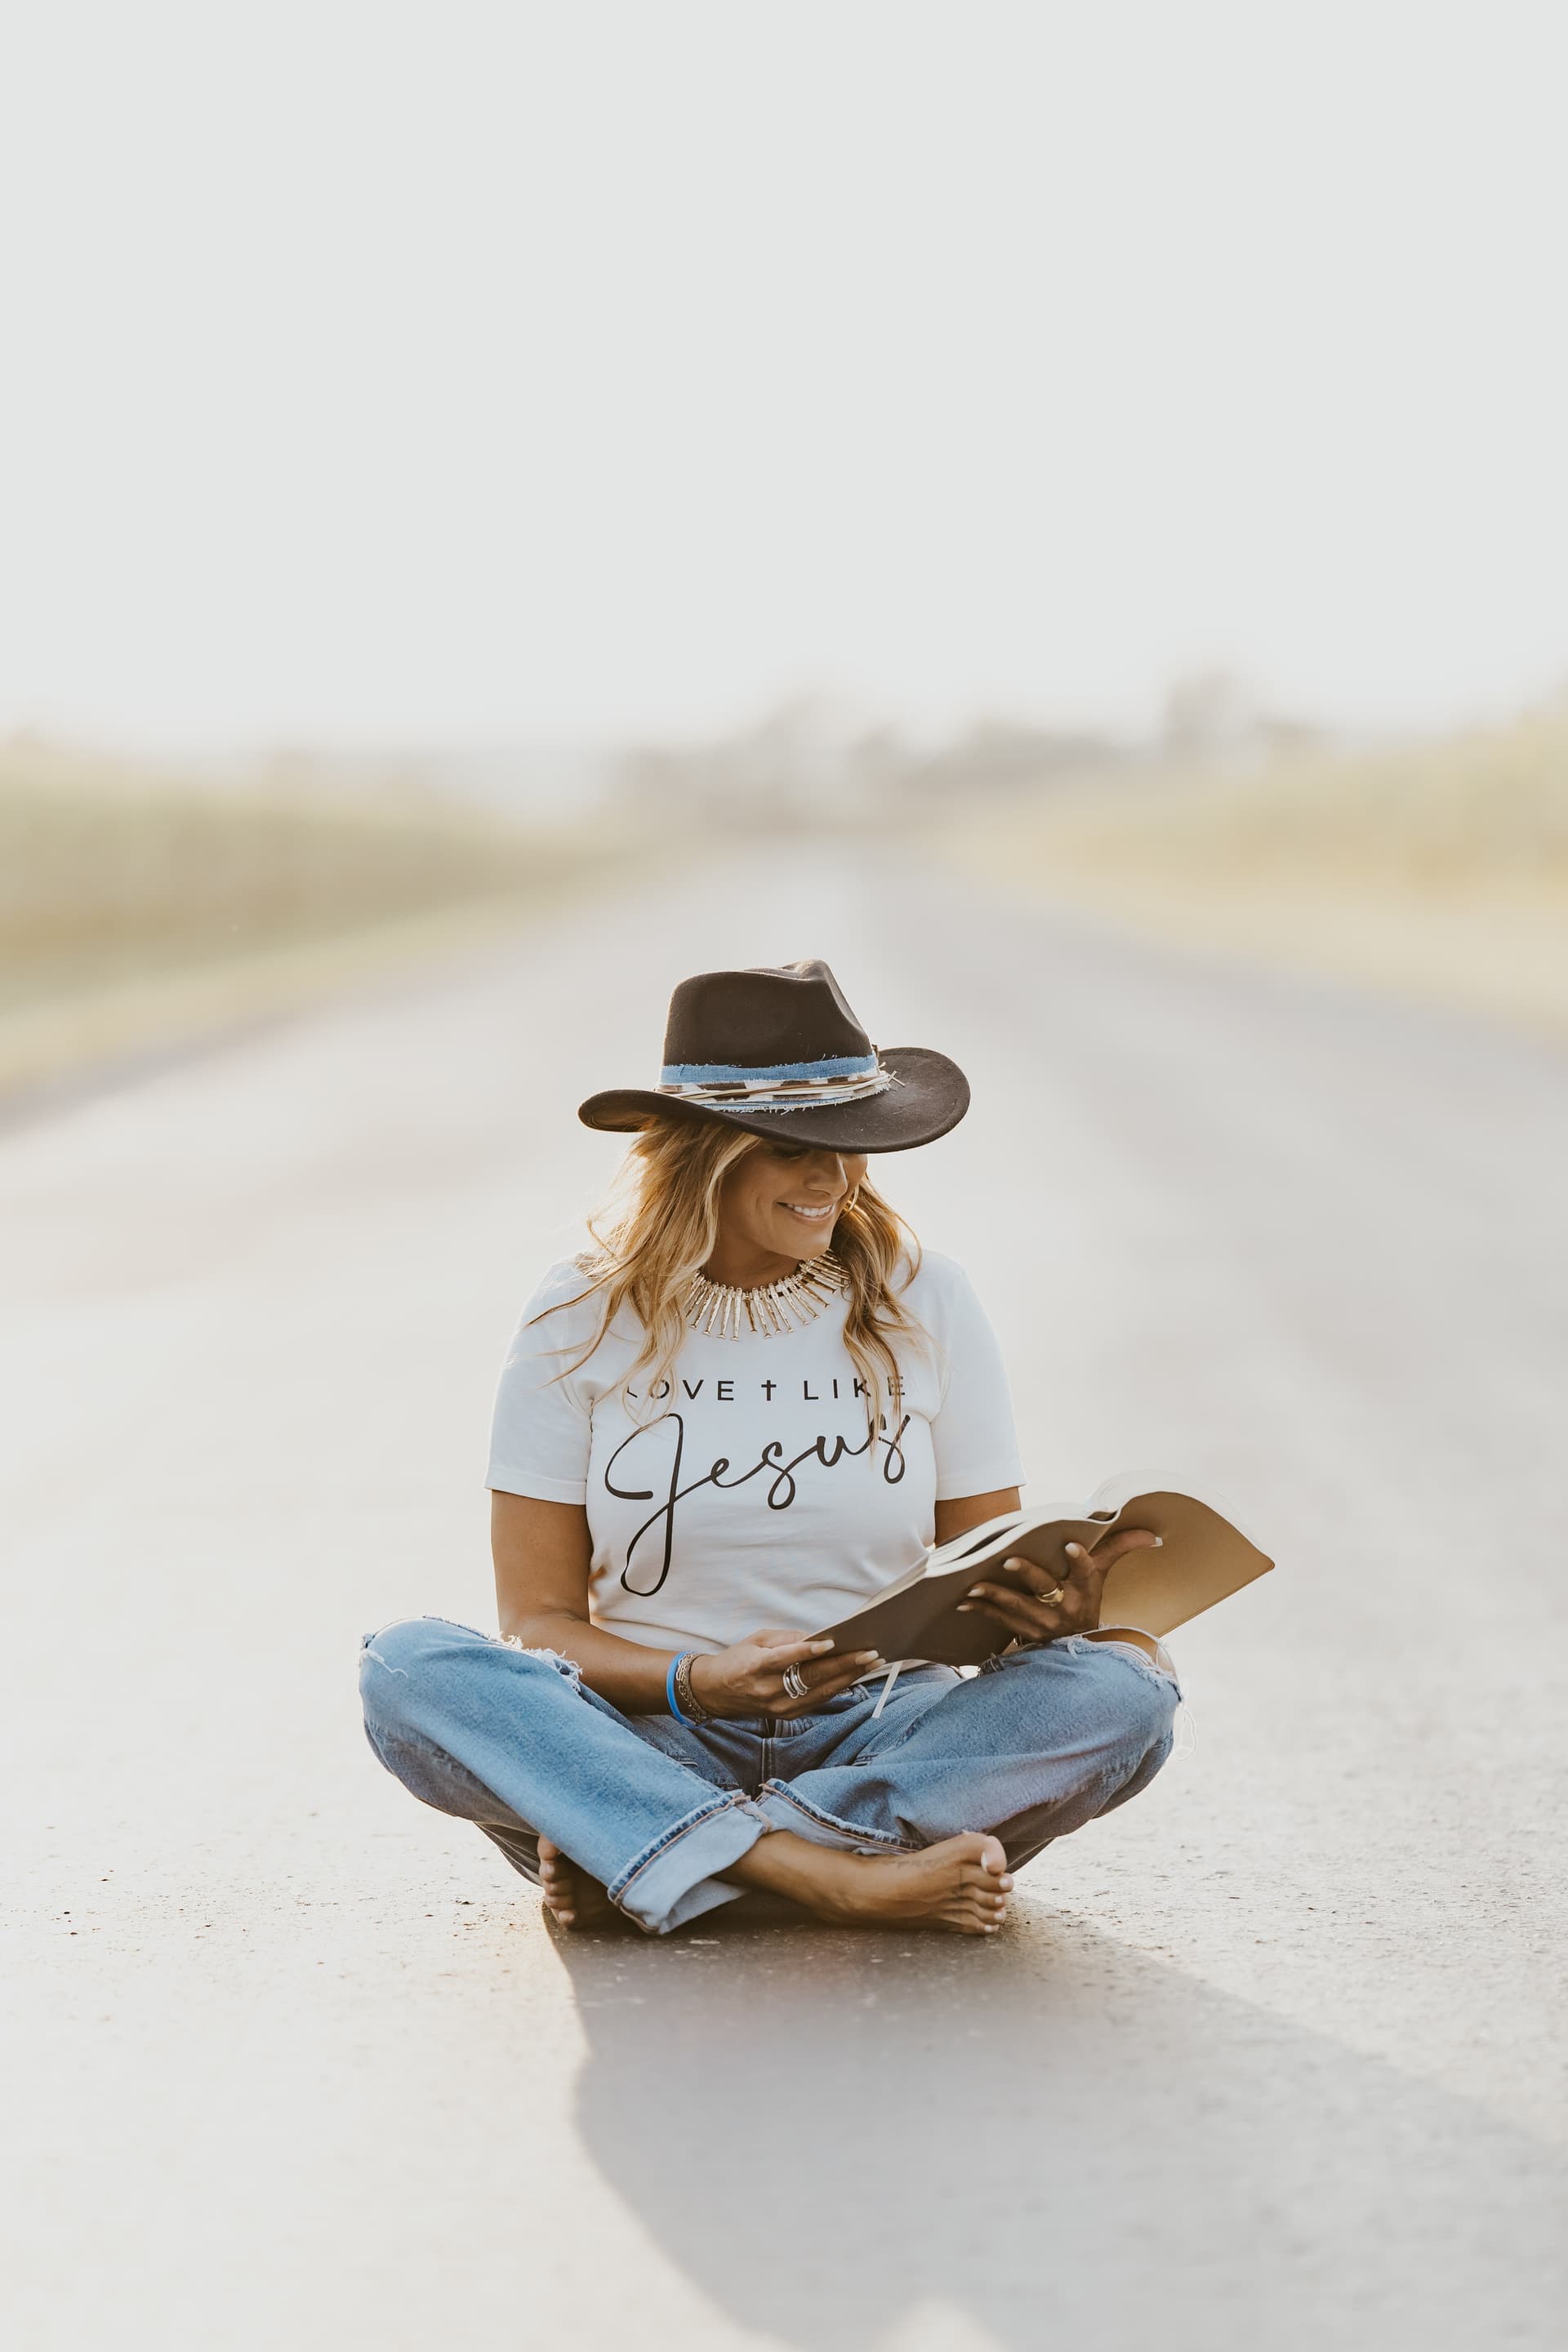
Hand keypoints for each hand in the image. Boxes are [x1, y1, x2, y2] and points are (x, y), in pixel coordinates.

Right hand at [688, 1629, 884, 1718]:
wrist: (715, 1692)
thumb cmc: (737, 1659)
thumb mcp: (756, 1639)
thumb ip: (786, 1639)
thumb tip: (818, 1638)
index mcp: (756, 1667)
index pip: (786, 1659)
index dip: (809, 1651)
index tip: (832, 1643)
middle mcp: (768, 1690)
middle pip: (811, 1678)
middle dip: (844, 1665)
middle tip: (870, 1653)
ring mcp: (779, 1707)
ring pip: (820, 1692)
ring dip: (849, 1677)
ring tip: (872, 1663)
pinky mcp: (787, 1715)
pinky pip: (818, 1701)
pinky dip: (838, 1687)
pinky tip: (855, 1676)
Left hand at [955, 1528, 1159, 1645]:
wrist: (1076, 1646)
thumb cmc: (1086, 1600)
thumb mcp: (1101, 1576)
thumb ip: (1117, 1549)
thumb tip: (1152, 1535)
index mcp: (1086, 1592)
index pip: (1088, 1574)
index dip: (1080, 1561)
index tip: (1070, 1545)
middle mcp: (1067, 1610)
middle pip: (1046, 1590)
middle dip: (1028, 1575)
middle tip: (1007, 1559)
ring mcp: (1045, 1626)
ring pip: (1019, 1608)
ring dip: (995, 1596)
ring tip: (975, 1585)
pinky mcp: (1026, 1635)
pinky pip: (1002, 1621)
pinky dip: (983, 1610)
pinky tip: (965, 1600)